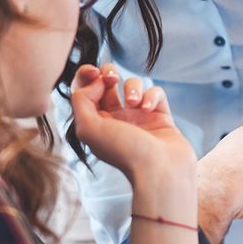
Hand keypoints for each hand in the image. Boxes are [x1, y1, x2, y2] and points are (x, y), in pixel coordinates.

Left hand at [71, 64, 195, 183]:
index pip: (84, 90)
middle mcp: (115, 119)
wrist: (159, 171)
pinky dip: (152, 96)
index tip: (94, 73)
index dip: (86, 75)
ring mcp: (139, 117)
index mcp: (95, 122)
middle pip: (107, 82)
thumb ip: (81, 99)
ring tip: (135, 103)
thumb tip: (97, 81)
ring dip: (133, 87)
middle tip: (112, 79)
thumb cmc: (123, 152)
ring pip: (134, 85)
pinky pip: (156, 93)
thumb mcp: (88, 128)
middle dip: (109, 73)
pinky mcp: (161, 117)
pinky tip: (149, 109)